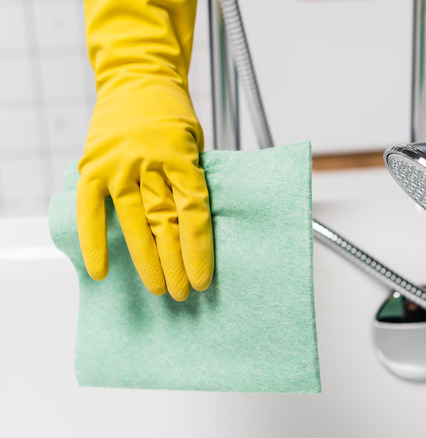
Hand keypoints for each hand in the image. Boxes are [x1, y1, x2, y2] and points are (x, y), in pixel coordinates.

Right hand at [79, 0, 210, 300]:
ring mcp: (118, 166)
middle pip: (166, 223)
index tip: (202, 278)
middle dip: (176, 263)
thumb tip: (196, 228)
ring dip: (146, 260)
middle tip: (183, 293)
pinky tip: (100, 271)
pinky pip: (91, 210)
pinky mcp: (93, 167)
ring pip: (133, 223)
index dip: (198, 250)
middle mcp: (150, 164)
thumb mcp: (196, 145)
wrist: (137, 78)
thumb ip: (192, 181)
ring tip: (158, 288)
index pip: (193, 214)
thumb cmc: (173, 114)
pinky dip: (94, 241)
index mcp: (182, 159)